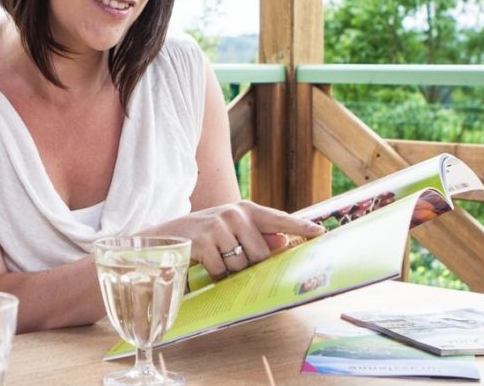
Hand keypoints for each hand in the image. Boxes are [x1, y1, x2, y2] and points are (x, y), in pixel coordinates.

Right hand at [141, 201, 325, 278]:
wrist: (163, 236)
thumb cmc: (203, 235)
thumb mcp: (231, 229)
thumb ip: (257, 235)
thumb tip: (284, 242)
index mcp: (246, 210)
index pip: (279, 218)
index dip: (301, 226)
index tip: (321, 232)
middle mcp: (234, 214)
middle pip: (261, 254)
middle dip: (249, 264)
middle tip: (231, 257)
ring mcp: (218, 227)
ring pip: (242, 264)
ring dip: (231, 270)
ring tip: (216, 258)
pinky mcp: (204, 243)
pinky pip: (223, 271)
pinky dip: (215, 274)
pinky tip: (204, 263)